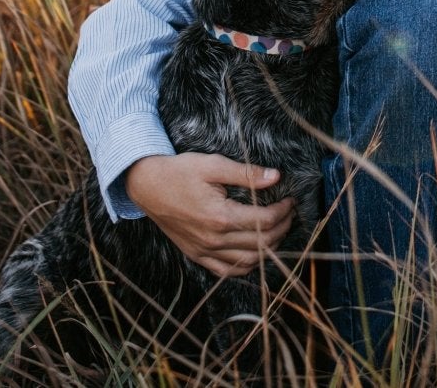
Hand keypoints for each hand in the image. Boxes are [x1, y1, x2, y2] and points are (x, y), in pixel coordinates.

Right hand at [123, 153, 295, 277]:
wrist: (147, 186)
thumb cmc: (179, 172)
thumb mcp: (213, 165)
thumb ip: (246, 173)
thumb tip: (276, 176)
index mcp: (219, 216)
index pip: (264, 221)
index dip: (283, 212)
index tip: (290, 201)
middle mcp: (213, 239)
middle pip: (261, 243)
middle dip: (282, 228)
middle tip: (288, 214)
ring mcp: (204, 251)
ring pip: (248, 261)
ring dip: (269, 248)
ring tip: (277, 231)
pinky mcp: (197, 255)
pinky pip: (227, 271)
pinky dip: (247, 265)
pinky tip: (256, 253)